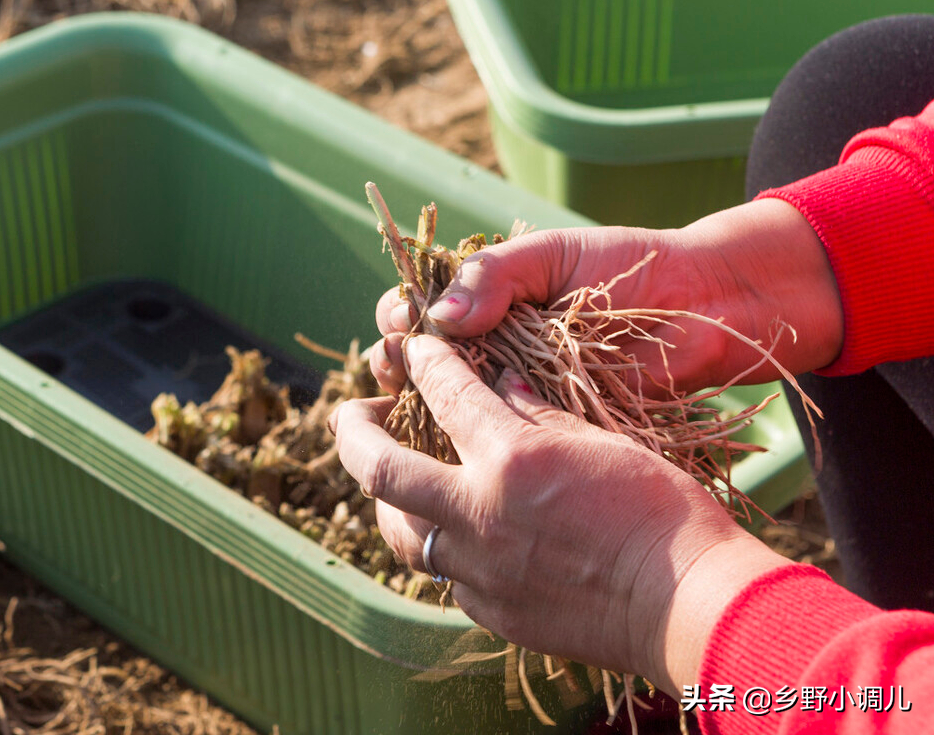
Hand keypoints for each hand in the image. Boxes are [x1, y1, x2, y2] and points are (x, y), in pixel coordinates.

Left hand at [337, 334, 791, 693]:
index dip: (424, 362)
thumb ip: (539, 411)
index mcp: (510, 457)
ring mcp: (478, 569)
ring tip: (391, 477)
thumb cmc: (661, 512)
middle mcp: (478, 513)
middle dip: (353, 430)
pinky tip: (452, 531)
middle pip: (378, 467)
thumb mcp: (601, 440)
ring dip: (385, 497)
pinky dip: (438, 544)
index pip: (444, 391)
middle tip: (351, 411)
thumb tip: (502, 383)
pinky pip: (443, 574)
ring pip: (398, 531)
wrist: (687, 603)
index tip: (416, 350)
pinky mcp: (490, 610)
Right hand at [370, 199, 842, 395]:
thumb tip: (442, 315)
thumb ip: (495, 276)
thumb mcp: (553, 256)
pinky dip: (471, 442)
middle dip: (401, 364)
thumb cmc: (630, 266)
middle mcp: (496, 348)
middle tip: (398, 367)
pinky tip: (450, 442)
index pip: (425, 311)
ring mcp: (519, 390)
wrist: (705, 305)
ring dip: (424, 408)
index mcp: (490, 301)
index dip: (402, 317)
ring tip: (412, 404)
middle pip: (426, 364)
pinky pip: (500, 438)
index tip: (402, 321)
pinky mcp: (548, 428)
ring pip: (453, 407)